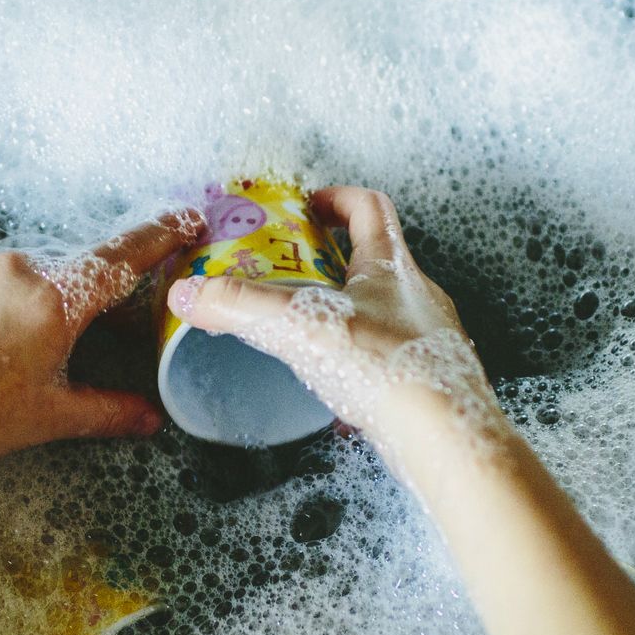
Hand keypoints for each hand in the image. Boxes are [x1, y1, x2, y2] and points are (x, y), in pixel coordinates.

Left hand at [0, 212, 200, 474]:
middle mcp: (18, 268)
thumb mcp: (48, 417)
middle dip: (94, 299)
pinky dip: (1, 312)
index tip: (187, 220)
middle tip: (105, 335)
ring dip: (42, 309)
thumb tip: (149, 419)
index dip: (161, 237)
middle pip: (75, 272)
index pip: (121, 258)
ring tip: (29, 361)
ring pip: (29, 280)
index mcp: (56, 297)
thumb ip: (106, 411)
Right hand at [164, 186, 499, 443]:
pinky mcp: (428, 382)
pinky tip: (336, 398)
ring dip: (346, 316)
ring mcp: (427, 340)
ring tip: (308, 334)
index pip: (369, 208)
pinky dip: (359, 369)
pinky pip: (389, 363)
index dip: (335, 200)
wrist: (443, 435)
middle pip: (376, 259)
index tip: (305, 209)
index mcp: (391, 266)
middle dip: (331, 263)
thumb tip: (190, 294)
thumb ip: (239, 306)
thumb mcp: (299, 326)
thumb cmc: (386, 368)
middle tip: (292, 273)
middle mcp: (417, 296)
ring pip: (384, 313)